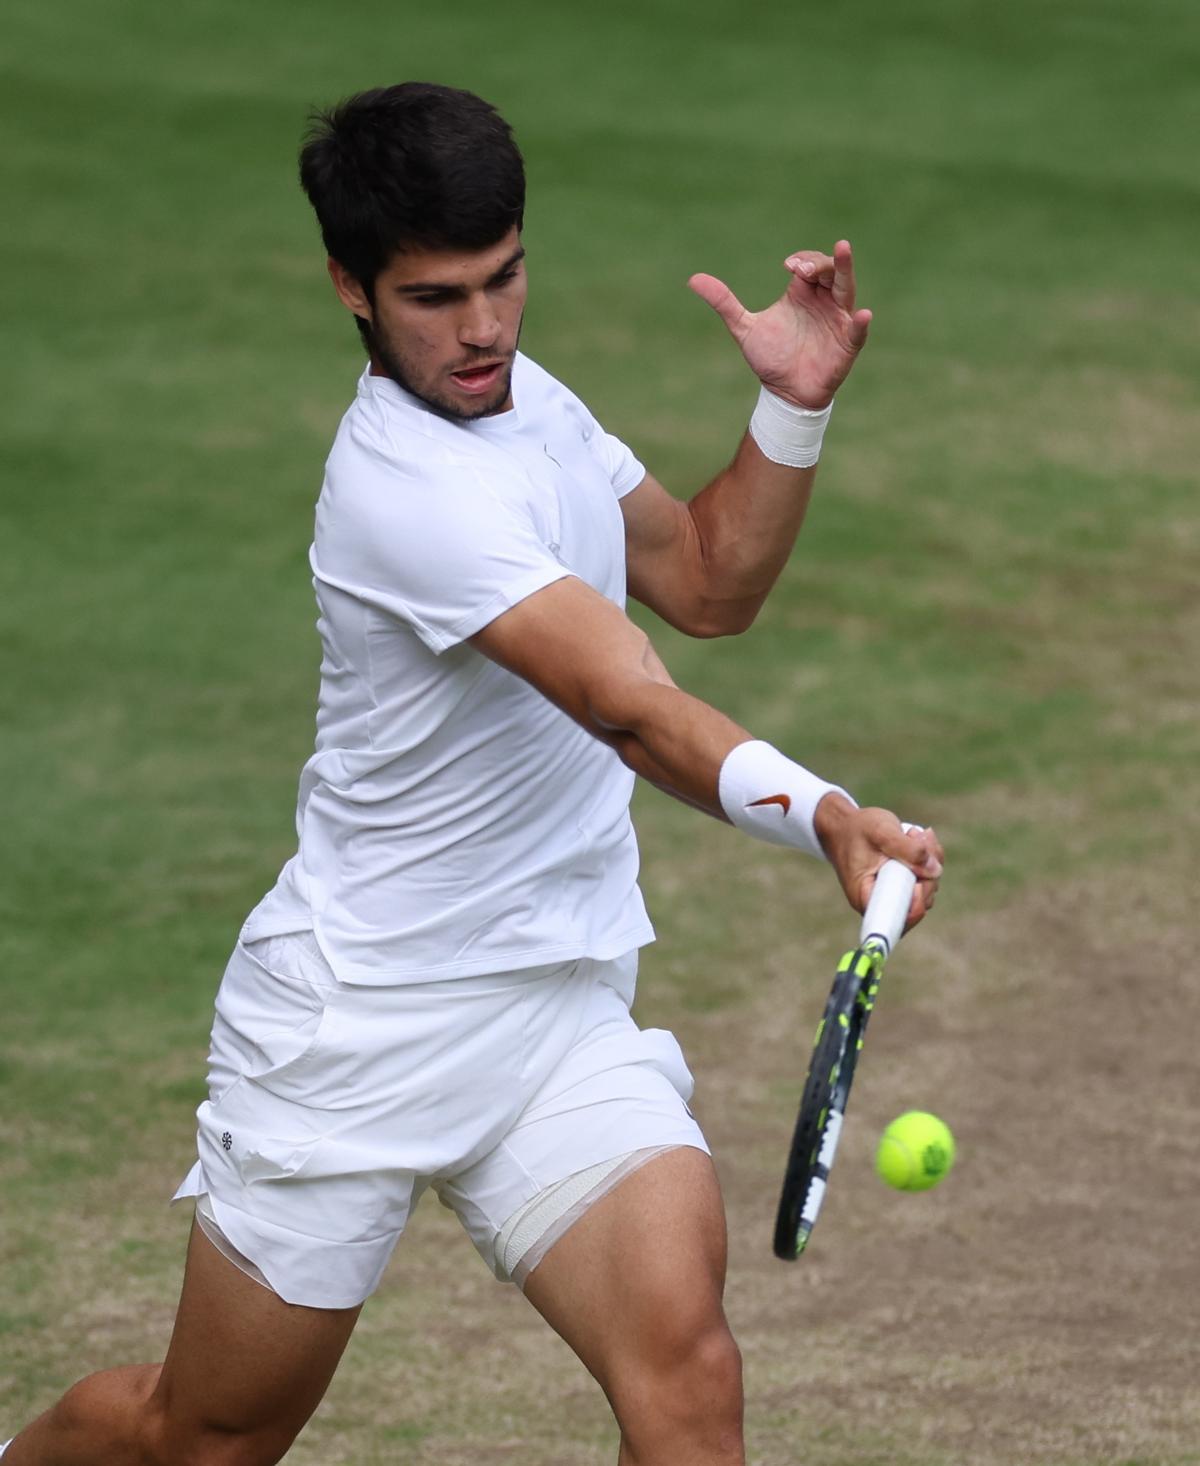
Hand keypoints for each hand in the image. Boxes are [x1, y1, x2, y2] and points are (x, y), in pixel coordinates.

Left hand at [688, 240, 871, 409]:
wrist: (783, 394)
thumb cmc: (770, 358)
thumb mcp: (744, 328)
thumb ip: (724, 303)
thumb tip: (693, 279)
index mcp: (803, 294)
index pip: (810, 264)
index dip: (803, 260)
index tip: (789, 266)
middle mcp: (823, 302)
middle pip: (831, 271)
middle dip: (819, 263)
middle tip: (801, 268)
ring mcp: (837, 321)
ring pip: (846, 290)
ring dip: (845, 271)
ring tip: (843, 250)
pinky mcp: (846, 345)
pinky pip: (857, 332)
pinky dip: (860, 324)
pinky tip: (863, 315)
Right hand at [812, 796, 942, 929]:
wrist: (844, 825)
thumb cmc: (856, 829)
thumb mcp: (880, 832)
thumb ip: (908, 849)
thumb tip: (935, 870)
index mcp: (867, 897)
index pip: (900, 918)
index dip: (917, 902)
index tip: (917, 878)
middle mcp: (881, 902)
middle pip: (920, 902)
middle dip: (928, 871)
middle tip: (917, 837)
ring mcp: (893, 895)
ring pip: (926, 889)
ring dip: (930, 860)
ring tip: (912, 834)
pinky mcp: (901, 886)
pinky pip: (924, 879)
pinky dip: (928, 859)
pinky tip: (917, 839)